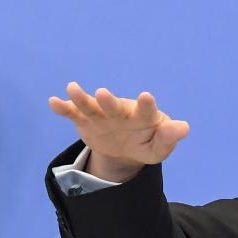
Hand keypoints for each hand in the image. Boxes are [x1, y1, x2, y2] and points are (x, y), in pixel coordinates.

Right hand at [48, 82, 189, 181]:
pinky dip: (64, 108)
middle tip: (103, 93)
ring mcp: (102, 115)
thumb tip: (184, 127)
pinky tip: (53, 102)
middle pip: (114, 106)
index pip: (146, 110)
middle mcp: (121, 112)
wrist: (125, 149)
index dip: (146, 104)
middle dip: (109, 101)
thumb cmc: (146, 143)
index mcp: (143, 116)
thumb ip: (168, 137)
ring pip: (91, 105)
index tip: (146, 96)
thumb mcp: (158, 147)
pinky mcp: (85, 120)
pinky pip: (73, 113)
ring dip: (82, 98)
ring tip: (72, 88)